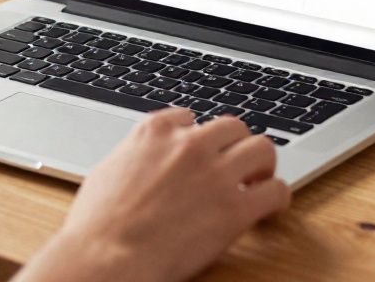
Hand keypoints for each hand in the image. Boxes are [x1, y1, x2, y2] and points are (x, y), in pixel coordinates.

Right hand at [17, 109, 290, 281]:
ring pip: (262, 148)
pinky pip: (276, 190)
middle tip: (235, 167)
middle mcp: (189, 144)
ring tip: (258, 182)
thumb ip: (135, 156)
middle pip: (233, 127)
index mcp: (155, 131)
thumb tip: (142, 161)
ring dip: (262, 165)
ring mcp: (215, 173)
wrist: (106, 256)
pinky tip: (269, 209)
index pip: (190, 117)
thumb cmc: (97, 225)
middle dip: (235, 146)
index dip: (197, 138)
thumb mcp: (107, 170)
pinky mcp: (235, 208)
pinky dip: (277, 197)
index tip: (199, 154)